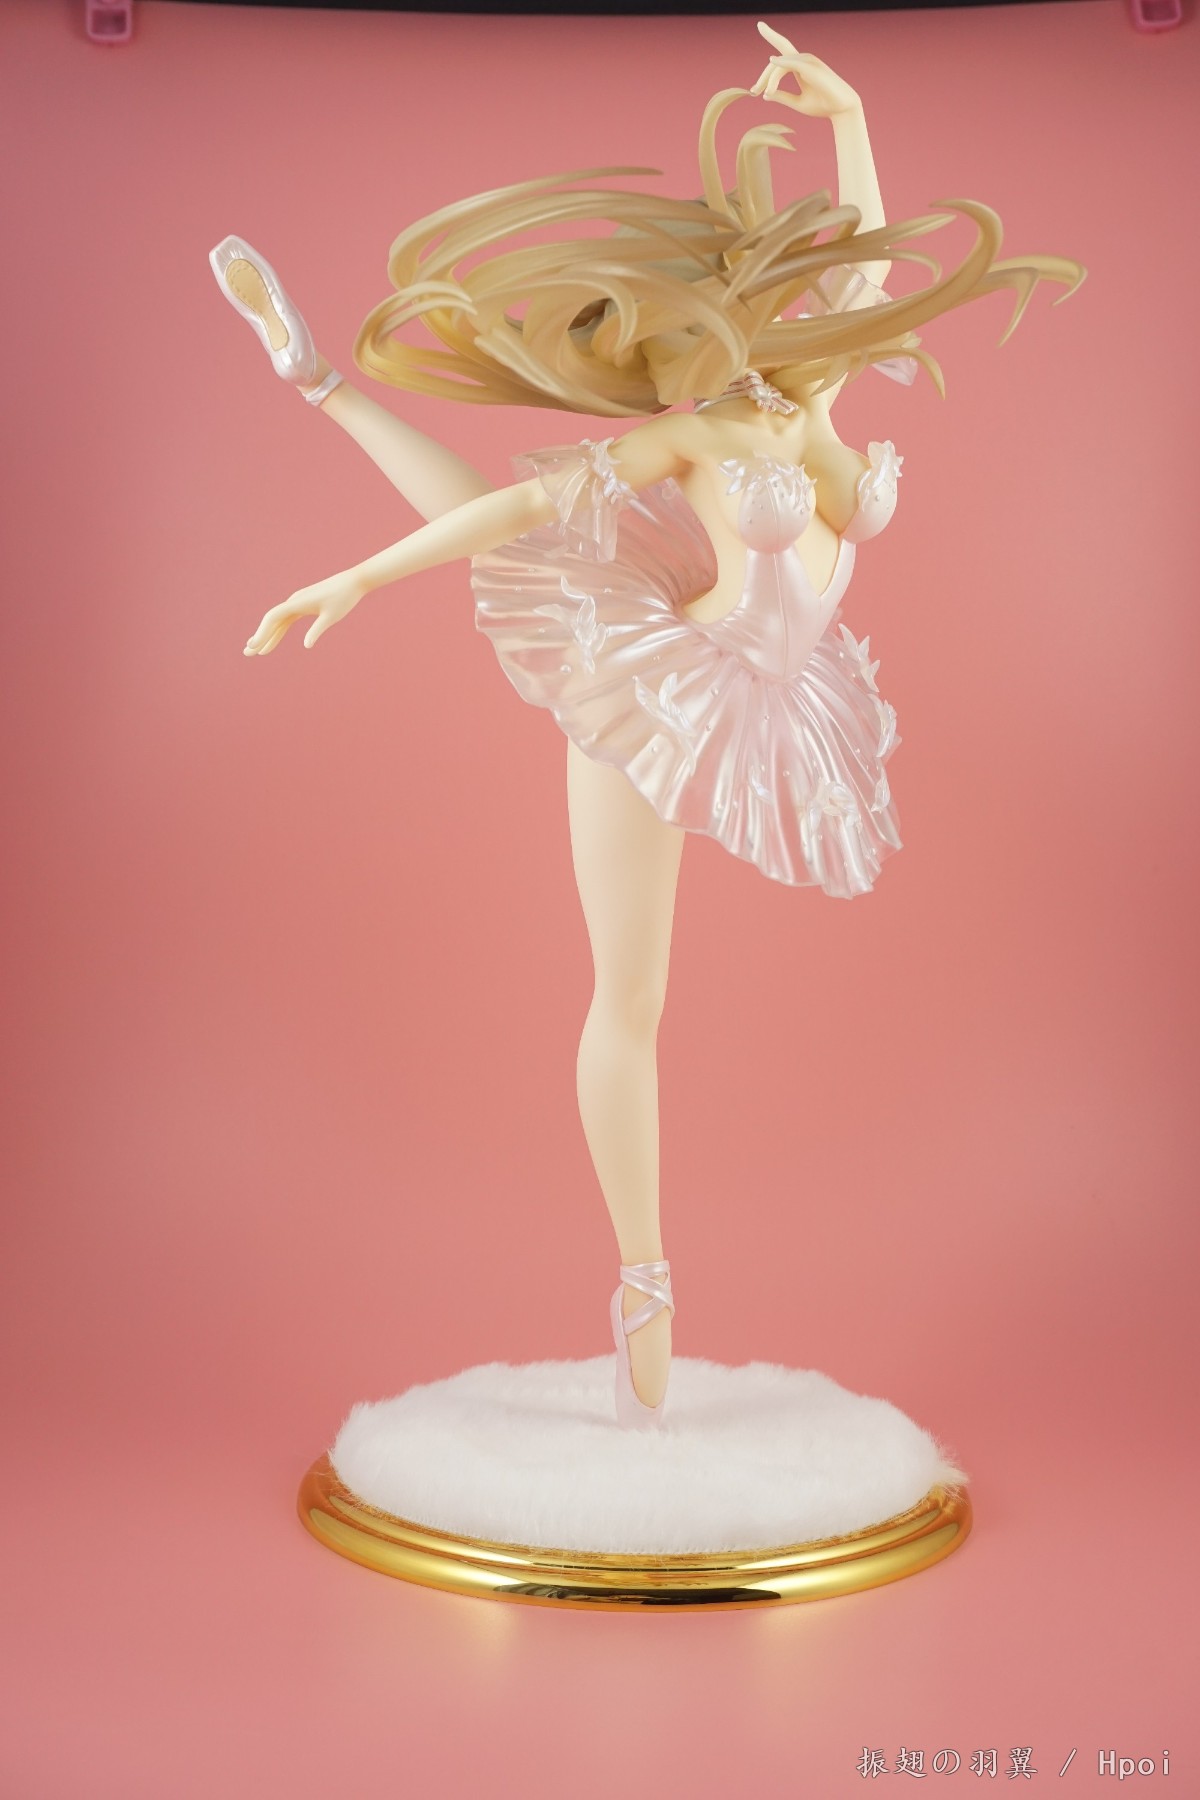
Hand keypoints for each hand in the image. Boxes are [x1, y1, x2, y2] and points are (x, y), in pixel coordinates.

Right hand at [243, 567, 365, 655]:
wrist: (353, 582)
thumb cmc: (344, 598)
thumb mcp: (332, 616)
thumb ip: (318, 629)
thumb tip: (307, 645)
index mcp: (298, 602)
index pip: (273, 618)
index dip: (262, 632)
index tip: (253, 645)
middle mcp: (294, 601)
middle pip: (271, 621)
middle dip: (259, 637)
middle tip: (247, 653)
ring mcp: (297, 603)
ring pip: (278, 622)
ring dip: (267, 636)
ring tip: (257, 652)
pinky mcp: (303, 605)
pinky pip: (287, 620)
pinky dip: (279, 631)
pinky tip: (272, 641)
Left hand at [750, 25, 860, 118]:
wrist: (841, 109)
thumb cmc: (822, 106)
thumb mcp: (797, 103)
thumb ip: (782, 97)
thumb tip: (765, 94)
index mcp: (800, 67)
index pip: (779, 60)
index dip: (764, 75)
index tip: (753, 92)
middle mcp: (803, 60)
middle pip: (778, 57)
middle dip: (763, 71)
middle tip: (752, 92)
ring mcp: (808, 61)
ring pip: (780, 65)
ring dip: (768, 79)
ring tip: (762, 94)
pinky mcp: (811, 67)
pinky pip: (790, 64)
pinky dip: (778, 71)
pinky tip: (769, 75)